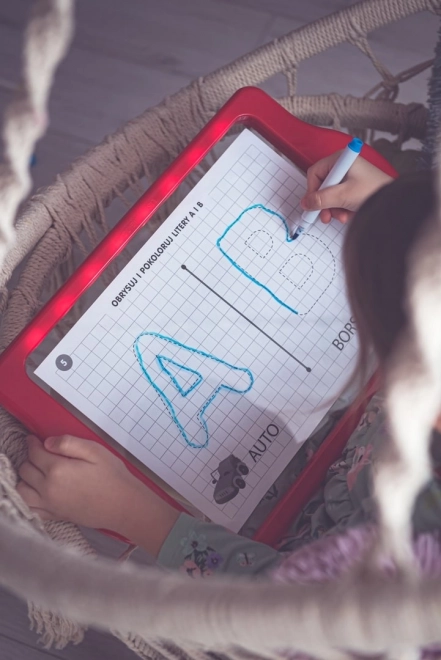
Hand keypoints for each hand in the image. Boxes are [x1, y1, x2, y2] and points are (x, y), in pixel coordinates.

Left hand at [17, 435, 178, 554]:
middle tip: (40, 452)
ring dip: (25, 478)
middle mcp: (48, 488)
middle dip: (30, 458)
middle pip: (26, 470)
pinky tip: (36, 491)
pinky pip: (30, 508)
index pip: (34, 453)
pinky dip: (27, 498)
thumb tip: (47, 442)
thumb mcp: (95, 451)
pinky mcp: (54, 515)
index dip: (32, 443)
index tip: (34, 438)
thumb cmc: (112, 476)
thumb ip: (69, 443)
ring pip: (22, 490)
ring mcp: (49, 504)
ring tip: (36, 471)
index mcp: (57, 469)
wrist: (123, 505)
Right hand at [300, 152, 392, 223]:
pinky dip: (341, 208)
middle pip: (322, 185)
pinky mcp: (354, 187)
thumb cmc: (373, 191)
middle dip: (324, 203)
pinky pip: (339, 198)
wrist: (395, 202)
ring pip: (330, 195)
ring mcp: (349, 177)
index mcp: (340, 160)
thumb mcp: (343, 196)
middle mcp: (343, 166)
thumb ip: (321, 199)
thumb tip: (305, 203)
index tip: (313, 205)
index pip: (315, 173)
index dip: (312, 190)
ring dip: (333, 208)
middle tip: (326, 216)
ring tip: (343, 216)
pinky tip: (348, 214)